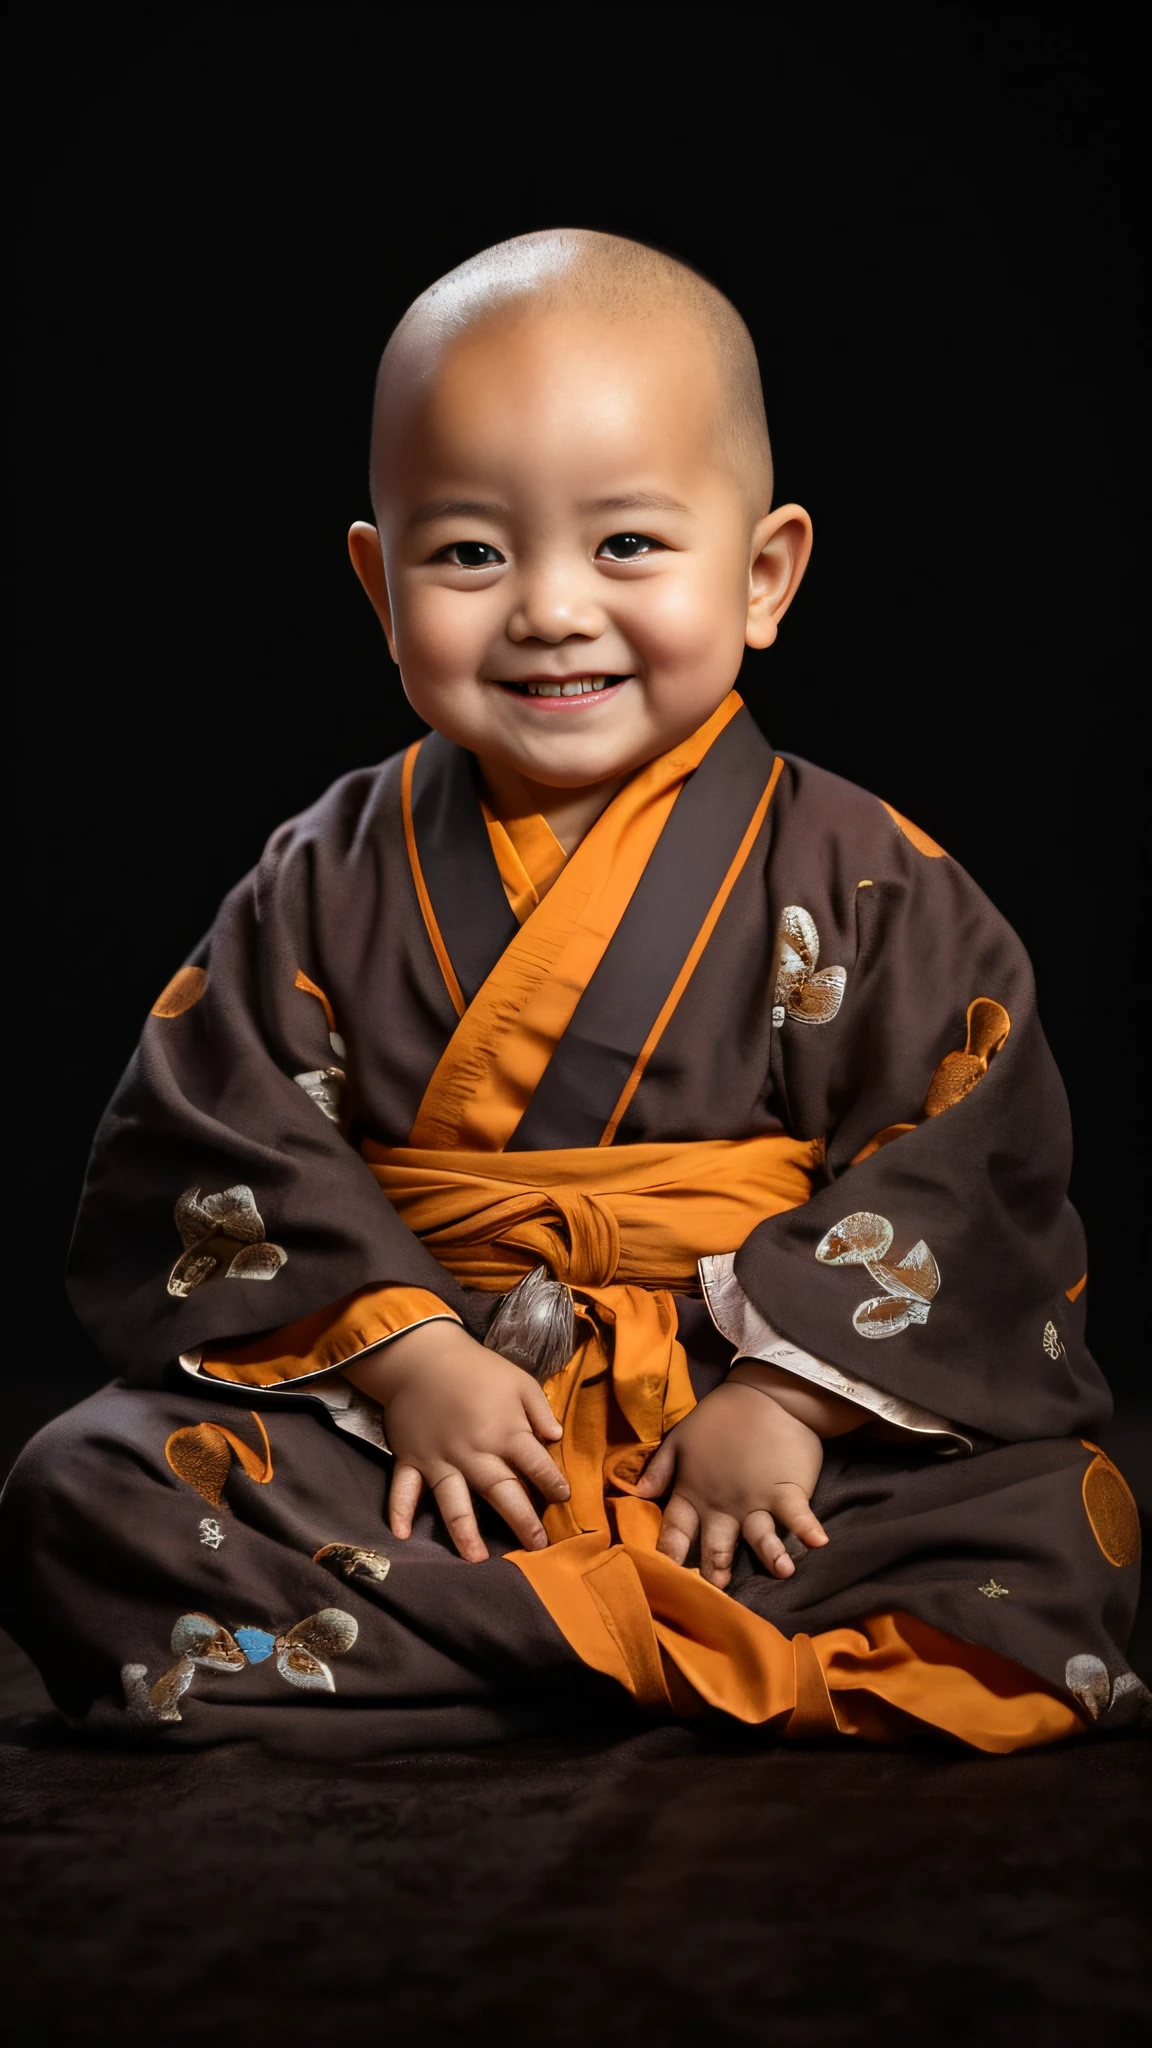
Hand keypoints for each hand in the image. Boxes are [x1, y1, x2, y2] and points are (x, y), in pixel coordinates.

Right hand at [343, 1320, 569, 1561]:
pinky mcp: (412, 1459)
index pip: (536, 1466)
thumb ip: (539, 1410)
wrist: (423, 1355)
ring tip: (477, 1560)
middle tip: (537, 1547)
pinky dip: (399, 1511)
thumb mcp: (519, 1380)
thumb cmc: (477, 1368)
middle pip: (502, 1493)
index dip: (553, 1483)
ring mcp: (440, 1459)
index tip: (564, 1499)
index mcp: (505, 1432)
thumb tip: (556, 1437)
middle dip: (522, 1521)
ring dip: (465, 1532)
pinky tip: (401, 1535)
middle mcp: (474, 1452)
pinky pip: (404, 1489)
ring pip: (454, 1502)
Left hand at [635, 1377, 828, 1587]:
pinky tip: (818, 1543)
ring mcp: (757, 1500)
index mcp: (693, 1492)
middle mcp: (723, 1504)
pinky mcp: (787, 1490)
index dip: (668, 1556)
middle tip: (715, 1596)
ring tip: (780, 1573)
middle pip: (716, 1546)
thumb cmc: (720, 1418)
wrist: (765, 1395)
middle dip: (714, 1572)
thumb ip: (660, 1469)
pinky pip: (798, 1514)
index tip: (663, 1580)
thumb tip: (638, 1495)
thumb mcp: (680, 1438)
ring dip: (769, 1555)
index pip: (675, 1531)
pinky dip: (809, 1528)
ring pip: (759, 1536)